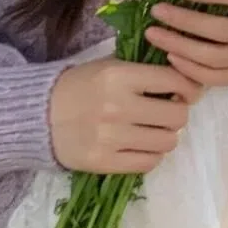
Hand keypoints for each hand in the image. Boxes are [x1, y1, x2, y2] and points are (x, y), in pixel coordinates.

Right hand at [48, 56, 204, 173]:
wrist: (39, 115)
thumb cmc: (80, 84)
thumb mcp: (109, 65)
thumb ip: (144, 69)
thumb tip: (185, 75)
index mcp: (119, 76)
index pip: (173, 81)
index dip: (188, 86)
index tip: (185, 90)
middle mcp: (118, 106)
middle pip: (177, 116)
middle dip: (178, 112)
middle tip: (168, 110)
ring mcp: (111, 137)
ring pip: (167, 142)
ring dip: (166, 135)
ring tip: (155, 128)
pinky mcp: (104, 162)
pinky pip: (148, 163)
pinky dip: (152, 154)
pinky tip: (143, 144)